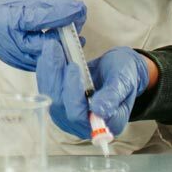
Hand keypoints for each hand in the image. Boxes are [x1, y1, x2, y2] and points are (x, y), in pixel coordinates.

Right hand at [0, 0, 85, 70]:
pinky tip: (63, 48)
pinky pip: (38, 63)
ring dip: (61, 49)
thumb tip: (78, 9)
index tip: (79, 10)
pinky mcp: (16, 63)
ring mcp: (10, 55)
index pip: (38, 19)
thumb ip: (53, 5)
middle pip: (41, 45)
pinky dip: (52, 56)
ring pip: (42, 58)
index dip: (61, 15)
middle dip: (64, 38)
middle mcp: (7, 41)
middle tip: (79, 29)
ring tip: (75, 40)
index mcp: (7, 20)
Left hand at [37, 44, 153, 138]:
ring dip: (49, 70)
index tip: (73, 68)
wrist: (118, 69)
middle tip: (56, 50)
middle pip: (60, 106)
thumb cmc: (124, 75)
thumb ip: (112, 96)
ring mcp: (68, 114)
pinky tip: (49, 54)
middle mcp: (83, 124)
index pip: (79, 115)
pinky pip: (48, 88)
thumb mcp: (123, 81)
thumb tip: (98, 110)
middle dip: (56, 76)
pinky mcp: (60, 102)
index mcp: (104, 124)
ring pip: (51, 96)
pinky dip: (46, 70)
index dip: (73, 93)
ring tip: (52, 47)